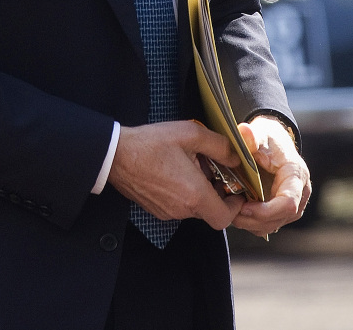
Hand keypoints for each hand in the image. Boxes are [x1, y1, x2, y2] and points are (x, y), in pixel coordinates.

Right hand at [108, 120, 246, 230]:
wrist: (116, 155)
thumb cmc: (151, 144)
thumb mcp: (190, 134)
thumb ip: (219, 146)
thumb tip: (236, 157)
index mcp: (194, 194)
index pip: (225, 218)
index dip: (235, 207)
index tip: (236, 191)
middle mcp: (182, 209)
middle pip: (209, 211)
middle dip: (216, 192)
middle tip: (213, 170)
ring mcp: (167, 212)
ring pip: (193, 207)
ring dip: (198, 191)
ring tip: (191, 164)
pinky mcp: (156, 209)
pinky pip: (178, 206)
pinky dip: (183, 193)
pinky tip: (175, 171)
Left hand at [231, 116, 311, 238]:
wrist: (273, 142)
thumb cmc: (268, 138)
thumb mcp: (260, 133)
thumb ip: (251, 136)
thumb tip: (244, 131)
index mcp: (296, 174)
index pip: (288, 203)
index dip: (266, 211)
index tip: (244, 206)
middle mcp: (299, 193)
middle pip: (280, 218)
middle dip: (254, 219)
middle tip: (231, 212)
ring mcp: (293, 204)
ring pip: (274, 224)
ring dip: (251, 224)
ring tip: (232, 211)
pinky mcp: (283, 210)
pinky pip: (269, 224)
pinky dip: (253, 223)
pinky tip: (238, 212)